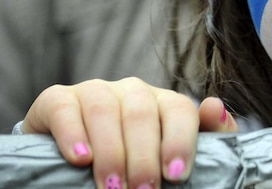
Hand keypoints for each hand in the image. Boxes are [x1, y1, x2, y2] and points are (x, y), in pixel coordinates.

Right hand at [21, 78, 238, 188]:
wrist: (71, 163)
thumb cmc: (134, 163)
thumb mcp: (170, 157)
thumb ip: (204, 137)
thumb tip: (215, 108)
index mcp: (163, 103)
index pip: (180, 109)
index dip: (180, 141)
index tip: (177, 175)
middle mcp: (131, 91)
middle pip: (142, 112)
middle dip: (144, 156)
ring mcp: (94, 91)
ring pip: (104, 109)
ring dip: (110, 151)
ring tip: (113, 187)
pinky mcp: (56, 100)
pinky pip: (65, 109)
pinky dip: (73, 134)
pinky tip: (80, 159)